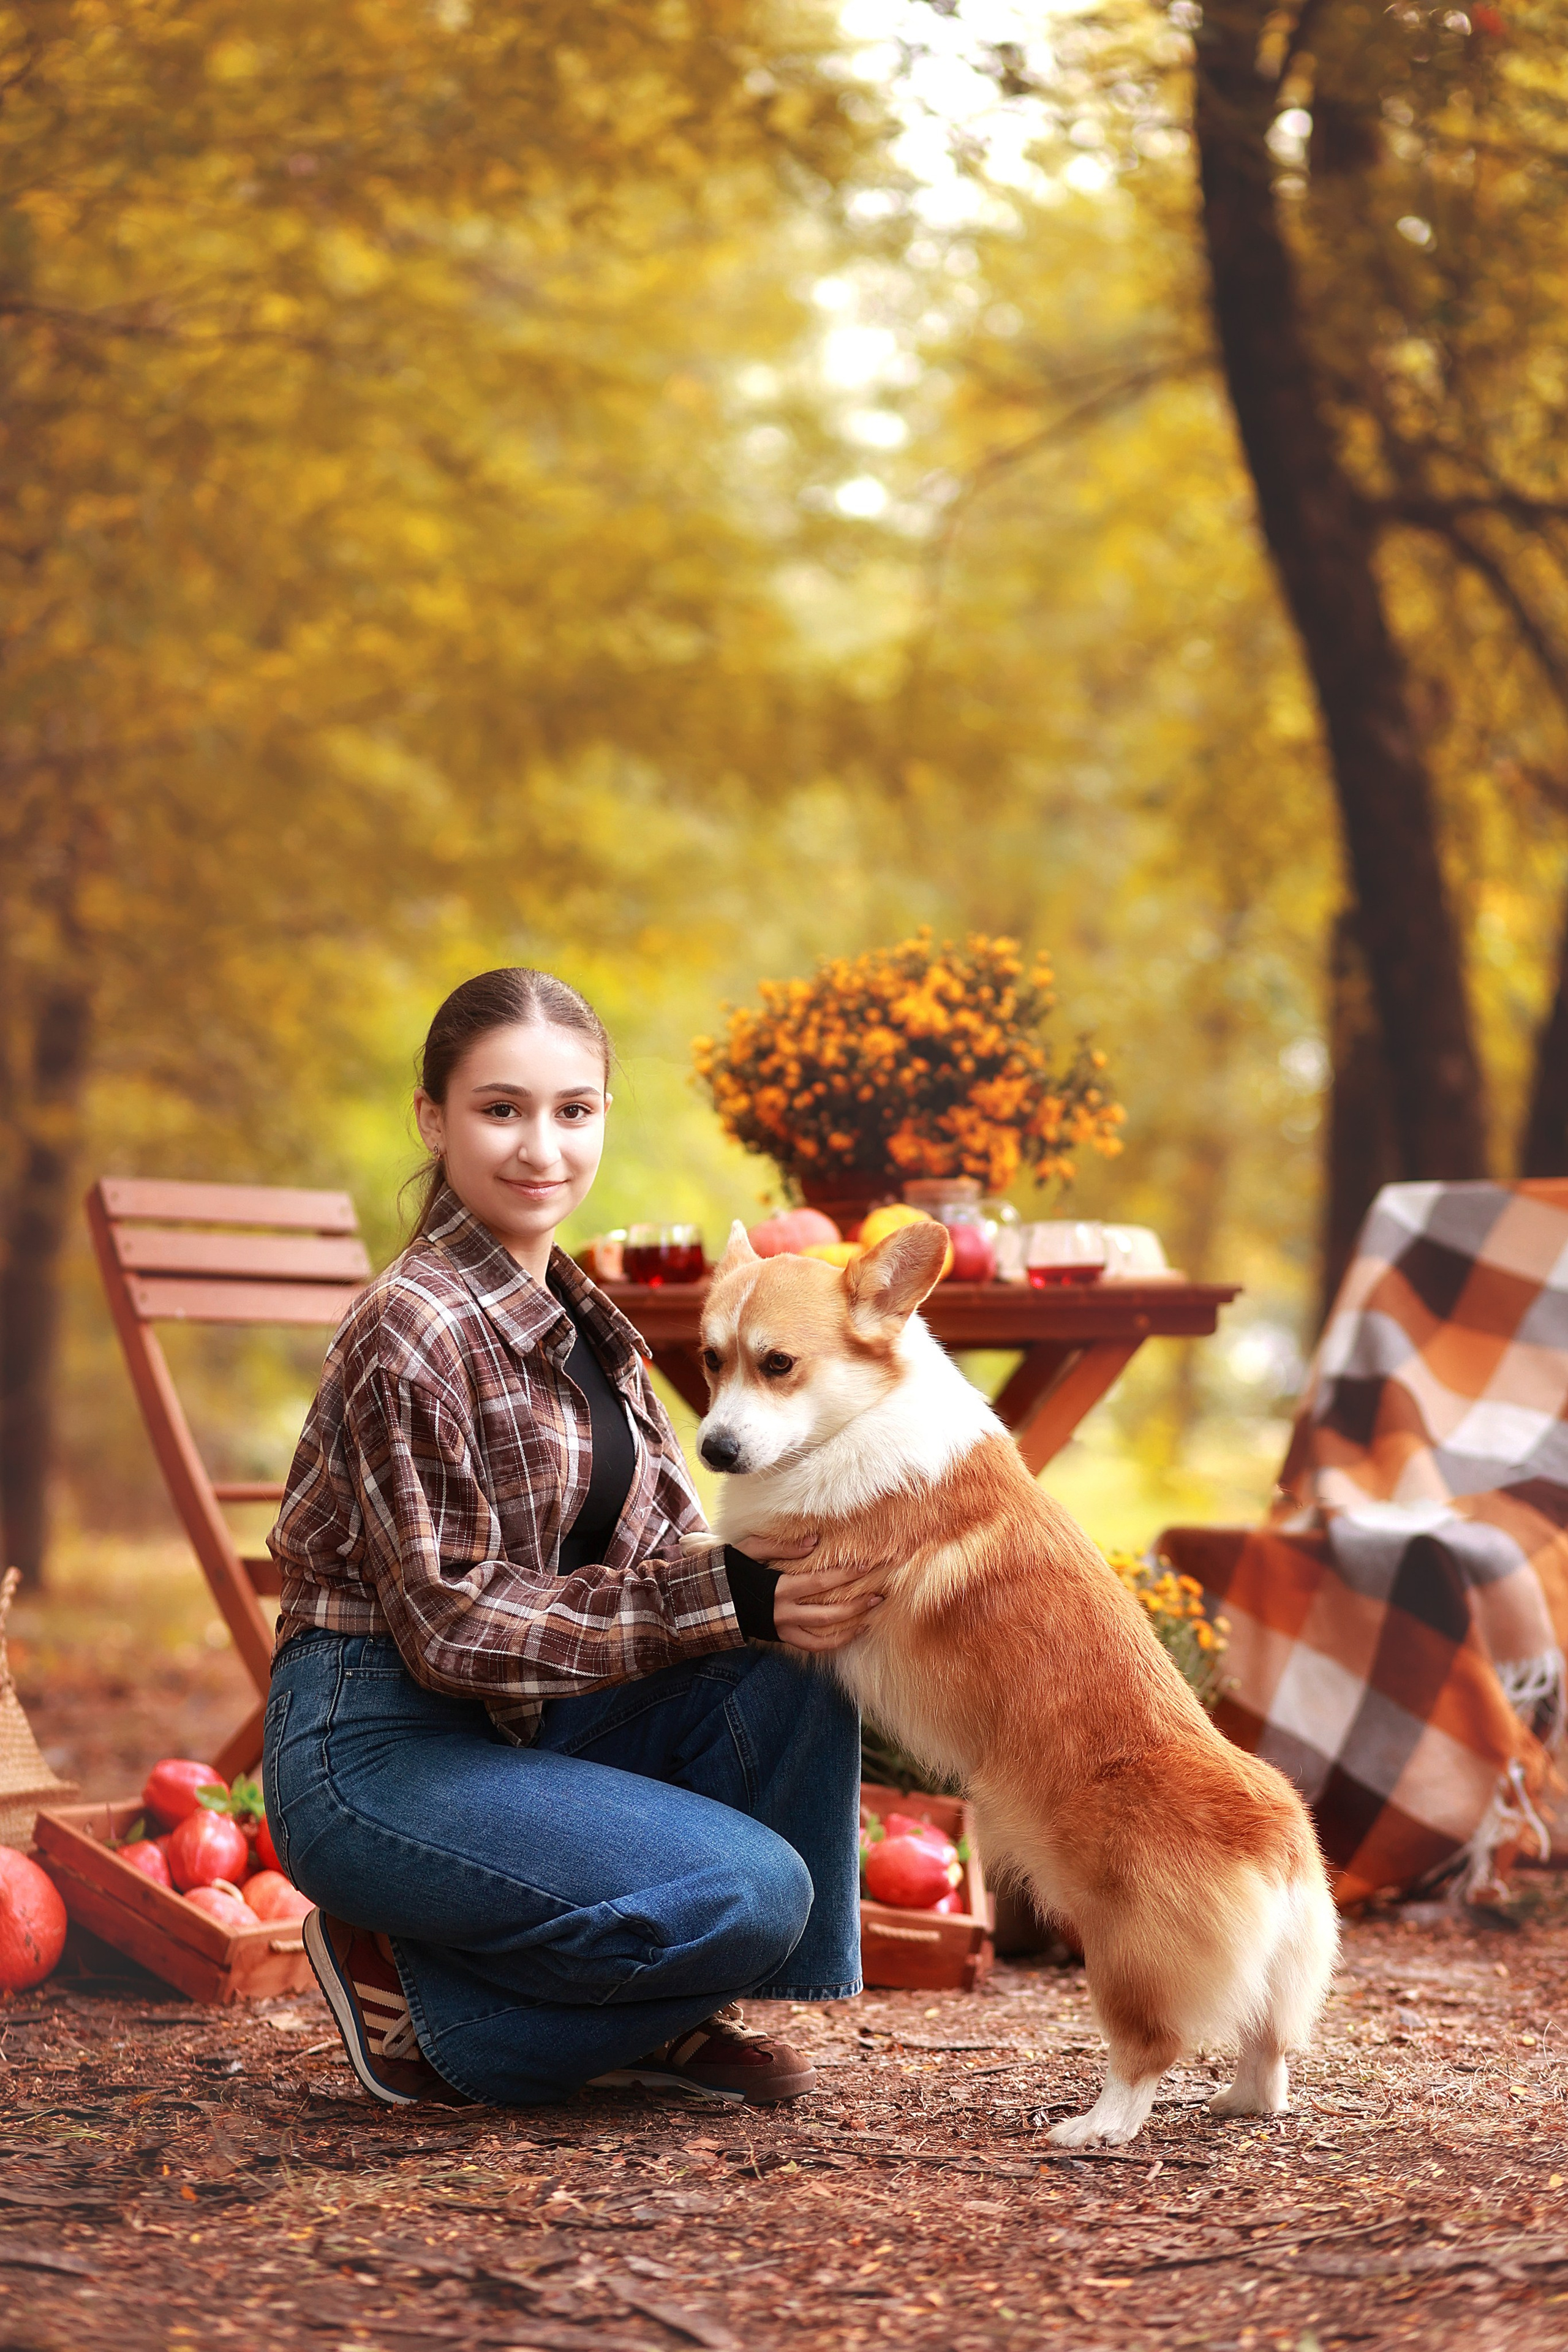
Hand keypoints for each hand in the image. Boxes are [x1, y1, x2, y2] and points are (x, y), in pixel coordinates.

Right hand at [736, 1535, 885, 1654]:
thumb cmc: (728, 1570)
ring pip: (824, 1633)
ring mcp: (783, 1629)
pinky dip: (834, 1643)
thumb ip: (780, 1545)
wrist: (708, 1602)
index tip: (867, 1565)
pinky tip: (852, 1632)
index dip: (846, 1574)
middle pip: (829, 1611)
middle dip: (857, 1603)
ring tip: (872, 1613)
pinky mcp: (782, 1638)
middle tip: (881, 1593)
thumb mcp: (748, 1549)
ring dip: (851, 1625)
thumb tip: (814, 1540)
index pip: (821, 1582)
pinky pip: (813, 1646)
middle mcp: (783, 1613)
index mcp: (778, 1588)